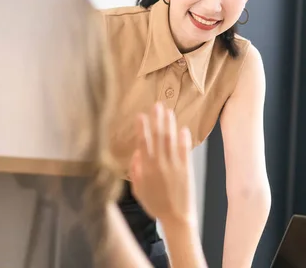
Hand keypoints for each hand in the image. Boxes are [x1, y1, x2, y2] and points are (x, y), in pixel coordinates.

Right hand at [129, 102, 196, 226]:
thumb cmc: (154, 204)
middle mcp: (160, 163)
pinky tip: (183, 128)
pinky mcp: (186, 169)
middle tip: (157, 105)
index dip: (141, 128)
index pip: (143, 143)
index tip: (140, 115)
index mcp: (146, 168)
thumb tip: (137, 153)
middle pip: (158, 137)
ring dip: (169, 125)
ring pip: (170, 140)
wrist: (176, 217)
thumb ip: (136, 170)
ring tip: (168, 111)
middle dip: (157, 120)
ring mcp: (174, 165)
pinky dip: (184, 139)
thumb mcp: (138, 189)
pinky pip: (184, 151)